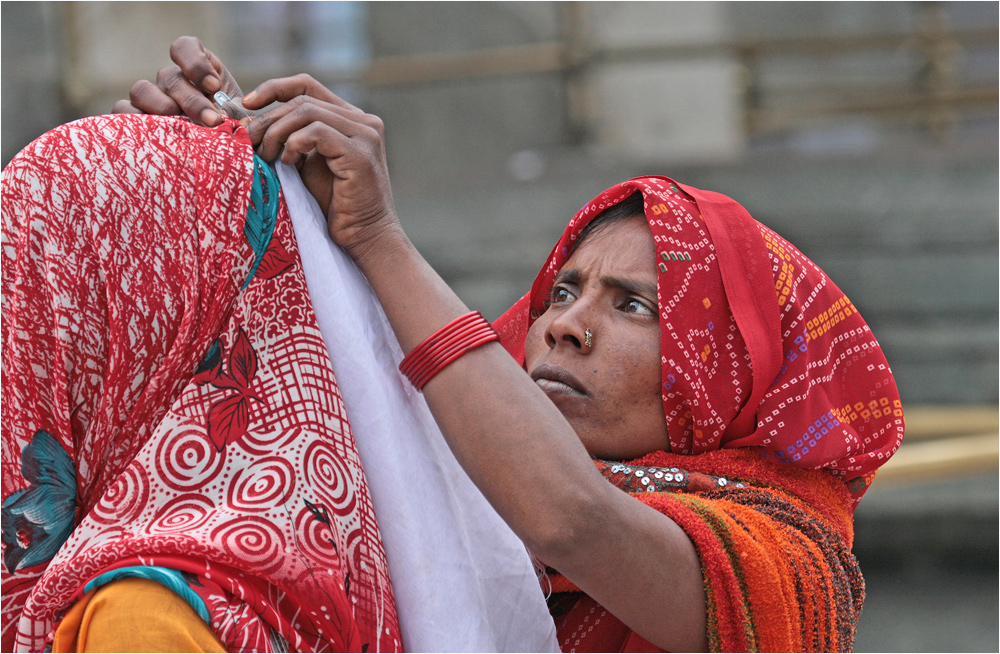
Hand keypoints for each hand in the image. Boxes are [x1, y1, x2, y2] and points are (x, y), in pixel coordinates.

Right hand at [112, 36, 239, 126]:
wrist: (218, 157)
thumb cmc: (231, 136)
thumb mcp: (240, 122)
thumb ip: (239, 115)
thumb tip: (239, 124)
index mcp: (198, 71)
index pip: (185, 47)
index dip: (196, 63)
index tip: (214, 87)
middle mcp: (171, 81)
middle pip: (170, 78)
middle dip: (192, 101)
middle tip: (212, 121)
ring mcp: (151, 98)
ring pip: (141, 90)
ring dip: (161, 108)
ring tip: (181, 129)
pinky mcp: (136, 118)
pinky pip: (122, 111)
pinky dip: (132, 121)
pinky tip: (155, 136)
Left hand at [243, 75, 398, 257]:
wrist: (365, 237)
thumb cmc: (335, 206)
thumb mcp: (307, 165)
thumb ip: (291, 140)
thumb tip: (250, 122)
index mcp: (352, 119)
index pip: (307, 86)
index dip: (273, 88)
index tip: (247, 104)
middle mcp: (364, 121)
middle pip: (303, 100)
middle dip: (268, 118)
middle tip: (248, 142)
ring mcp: (366, 135)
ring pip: (307, 112)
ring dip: (277, 132)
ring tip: (267, 156)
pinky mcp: (361, 154)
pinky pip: (318, 132)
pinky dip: (295, 144)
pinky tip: (288, 162)